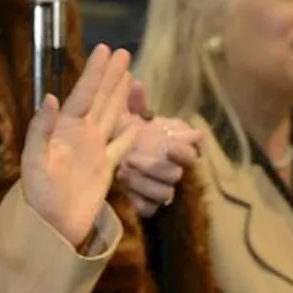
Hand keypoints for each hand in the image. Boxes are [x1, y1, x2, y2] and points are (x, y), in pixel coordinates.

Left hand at [20, 44, 139, 247]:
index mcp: (64, 130)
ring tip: (128, 74)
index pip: (82, 94)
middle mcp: (80, 135)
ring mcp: (94, 151)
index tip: (105, 49)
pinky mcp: (105, 170)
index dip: (94, 73)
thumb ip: (40, 129)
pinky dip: (128, 134)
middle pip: (99, 99)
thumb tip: (51, 97)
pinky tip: (135, 122)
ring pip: (111, 115)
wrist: (50, 227)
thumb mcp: (33, 161)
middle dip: (110, 75)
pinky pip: (120, 147)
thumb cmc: (38, 196)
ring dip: (119, 95)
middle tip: (122, 52)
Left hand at [115, 82, 201, 217]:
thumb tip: (136, 83)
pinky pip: (151, 209)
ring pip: (166, 191)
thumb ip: (134, 103)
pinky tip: (126, 193)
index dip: (185, 146)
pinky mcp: (146, 205)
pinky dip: (140, 202)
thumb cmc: (122, 137)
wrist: (99, 168)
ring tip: (124, 170)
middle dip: (157, 165)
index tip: (166, 144)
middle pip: (179, 170)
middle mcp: (170, 166)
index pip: (193, 146)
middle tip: (133, 156)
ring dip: (146, 182)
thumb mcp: (125, 118)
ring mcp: (159, 187)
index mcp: (172, 144)